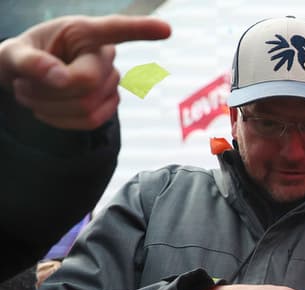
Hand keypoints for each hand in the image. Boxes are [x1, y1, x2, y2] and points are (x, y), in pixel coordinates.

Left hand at [0, 15, 170, 129]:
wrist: (24, 78)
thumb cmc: (20, 59)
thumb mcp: (11, 54)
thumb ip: (29, 62)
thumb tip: (60, 78)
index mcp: (83, 31)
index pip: (117, 29)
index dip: (142, 29)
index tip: (166, 29)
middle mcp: (105, 55)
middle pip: (86, 84)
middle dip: (48, 91)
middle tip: (22, 85)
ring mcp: (111, 81)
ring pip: (88, 107)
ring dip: (51, 108)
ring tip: (32, 94)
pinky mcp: (109, 103)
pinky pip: (91, 121)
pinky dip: (62, 120)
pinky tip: (48, 109)